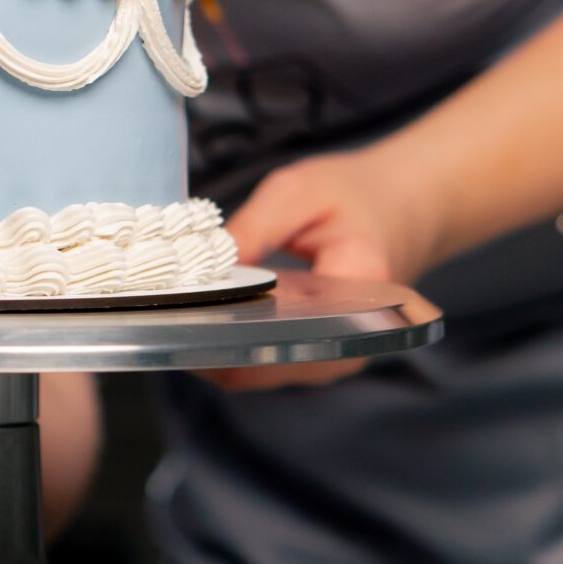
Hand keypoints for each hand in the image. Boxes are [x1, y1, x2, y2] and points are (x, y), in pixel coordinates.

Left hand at [198, 148, 444, 391]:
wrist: (401, 209)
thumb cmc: (351, 195)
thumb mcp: (298, 191)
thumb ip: (251, 230)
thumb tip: (201, 273)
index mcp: (357, 293)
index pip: (283, 339)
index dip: (226, 338)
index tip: (178, 319)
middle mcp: (352, 342)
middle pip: (264, 368)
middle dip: (209, 346)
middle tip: (161, 318)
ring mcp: (337, 357)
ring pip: (261, 373)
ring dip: (218, 349)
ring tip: (175, 317)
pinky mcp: (321, 356)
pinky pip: (267, 363)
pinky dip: (235, 345)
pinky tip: (204, 320)